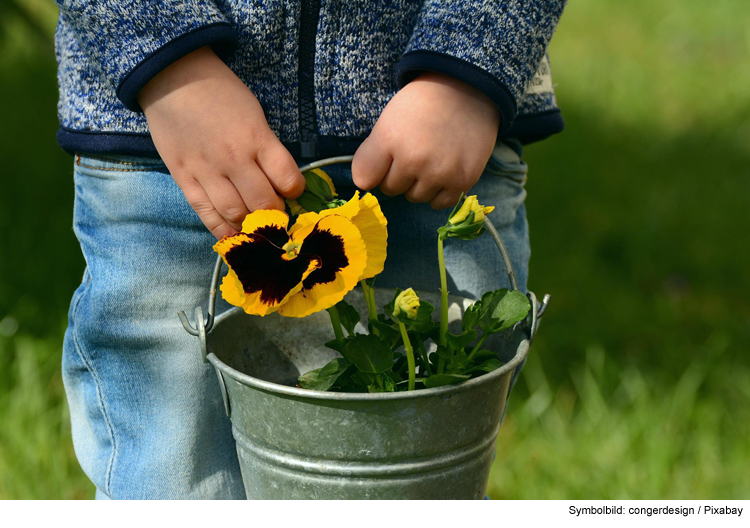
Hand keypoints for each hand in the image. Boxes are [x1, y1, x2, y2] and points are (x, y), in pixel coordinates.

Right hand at [138, 46, 304, 238]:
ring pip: (235, 213)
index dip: (295, 191)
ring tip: (256, 225)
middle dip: (275, 214)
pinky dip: (221, 229)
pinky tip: (232, 235)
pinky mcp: (184, 178)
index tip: (292, 191)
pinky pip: (205, 213)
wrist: (172, 78)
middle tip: (276, 213)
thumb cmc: (220, 93)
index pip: (287, 178)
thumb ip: (266, 147)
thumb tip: (279, 181)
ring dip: (250, 225)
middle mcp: (234, 158)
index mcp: (256, 137)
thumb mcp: (254, 113)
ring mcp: (207, 170)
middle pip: (263, 203)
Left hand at [352, 71, 500, 209]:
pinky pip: (439, 203)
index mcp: (390, 139)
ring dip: (420, 184)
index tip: (385, 160)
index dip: (374, 170)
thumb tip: (366, 184)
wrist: (468, 90)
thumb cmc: (423, 104)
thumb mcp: (388, 119)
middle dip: (399, 175)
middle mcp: (414, 160)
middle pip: (392, 189)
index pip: (364, 178)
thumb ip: (371, 154)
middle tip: (415, 152)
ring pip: (415, 197)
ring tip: (432, 159)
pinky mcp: (463, 181)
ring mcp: (439, 173)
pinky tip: (444, 172)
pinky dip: (440, 192)